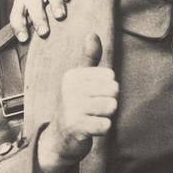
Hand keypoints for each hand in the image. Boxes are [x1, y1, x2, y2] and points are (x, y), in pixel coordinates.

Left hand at [9, 0, 73, 42]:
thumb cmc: (40, 6)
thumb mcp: (31, 13)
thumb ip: (31, 27)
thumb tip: (34, 49)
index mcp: (21, 1)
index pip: (16, 15)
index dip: (19, 27)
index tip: (24, 40)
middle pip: (34, 6)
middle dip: (38, 19)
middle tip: (43, 32)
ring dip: (55, 5)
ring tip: (59, 16)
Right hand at [37, 34, 117, 172]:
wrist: (59, 139)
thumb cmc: (75, 107)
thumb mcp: (79, 81)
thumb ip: (89, 58)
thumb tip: (92, 34)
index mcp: (72, 76)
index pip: (110, 76)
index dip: (107, 89)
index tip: (91, 97)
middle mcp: (70, 89)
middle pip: (114, 91)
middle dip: (109, 103)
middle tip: (93, 110)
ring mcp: (72, 108)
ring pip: (112, 107)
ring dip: (106, 116)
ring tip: (92, 118)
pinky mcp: (76, 127)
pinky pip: (106, 125)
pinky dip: (103, 129)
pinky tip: (91, 129)